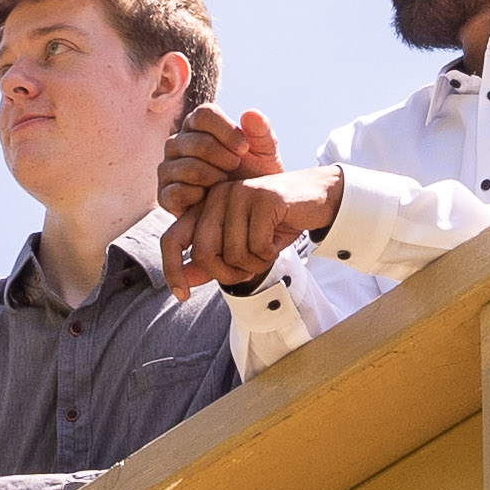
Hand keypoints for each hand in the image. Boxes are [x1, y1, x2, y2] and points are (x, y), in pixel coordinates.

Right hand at [160, 97, 280, 231]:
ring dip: (215, 178)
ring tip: (225, 183)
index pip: (204, 114)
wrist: (245, 211)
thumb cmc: (253, 175)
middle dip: (225, 159)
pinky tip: (211, 199)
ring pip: (189, 168)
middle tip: (236, 169)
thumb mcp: (264, 153)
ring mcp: (168, 168)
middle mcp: (177, 143)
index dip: (226, 131)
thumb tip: (250, 113)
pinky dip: (200, 197)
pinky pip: (178, 192)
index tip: (244, 148)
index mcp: (197, 124)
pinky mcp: (164, 195)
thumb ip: (261, 132)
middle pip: (197, 142)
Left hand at [162, 125, 343, 296]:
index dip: (172, 269)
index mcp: (206, 206)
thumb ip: (212, 262)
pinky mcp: (264, 198)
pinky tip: (277, 242)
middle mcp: (217, 196)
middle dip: (227, 273)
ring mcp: (239, 194)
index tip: (182, 296)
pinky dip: (269, 254)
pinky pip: (257, 245)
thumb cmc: (276, 224)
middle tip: (248, 271)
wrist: (318, 199)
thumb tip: (183, 282)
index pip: (172, 238)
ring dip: (254, 264)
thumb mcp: (241, 246)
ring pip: (232, 253)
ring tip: (267, 251)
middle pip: (203, 253)